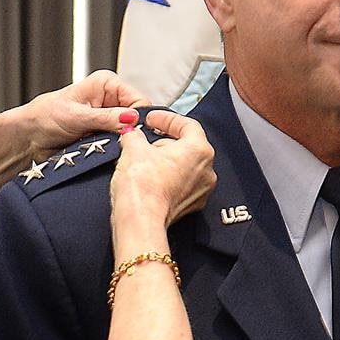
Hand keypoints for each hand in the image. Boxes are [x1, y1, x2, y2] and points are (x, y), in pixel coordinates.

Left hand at [2, 70, 146, 159]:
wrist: (29, 138)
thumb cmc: (44, 117)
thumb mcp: (77, 117)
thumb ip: (106, 118)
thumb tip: (132, 119)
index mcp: (107, 84)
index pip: (139, 100)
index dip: (140, 118)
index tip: (134, 133)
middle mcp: (110, 99)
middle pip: (137, 118)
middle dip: (130, 132)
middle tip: (121, 144)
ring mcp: (109, 118)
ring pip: (130, 133)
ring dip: (121, 143)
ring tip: (109, 149)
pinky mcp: (105, 135)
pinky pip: (120, 145)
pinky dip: (115, 151)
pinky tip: (107, 154)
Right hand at [109, 110, 216, 228]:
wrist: (140, 221)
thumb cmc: (142, 186)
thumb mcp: (133, 147)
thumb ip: (135, 134)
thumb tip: (133, 133)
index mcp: (200, 151)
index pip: (187, 125)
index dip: (166, 118)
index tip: (151, 118)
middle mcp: (206, 171)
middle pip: (186, 146)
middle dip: (163, 141)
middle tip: (143, 139)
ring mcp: (200, 190)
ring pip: (183, 166)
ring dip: (164, 160)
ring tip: (141, 159)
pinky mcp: (190, 206)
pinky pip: (180, 184)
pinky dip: (166, 177)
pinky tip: (147, 177)